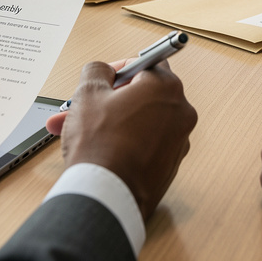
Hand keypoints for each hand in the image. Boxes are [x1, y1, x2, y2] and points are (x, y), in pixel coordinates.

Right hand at [45, 59, 196, 218]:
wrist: (107, 197)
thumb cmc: (100, 146)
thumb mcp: (87, 93)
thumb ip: (97, 70)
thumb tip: (103, 70)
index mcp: (166, 88)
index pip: (145, 64)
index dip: (118, 70)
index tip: (104, 79)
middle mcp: (181, 112)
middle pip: (143, 95)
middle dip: (110, 100)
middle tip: (85, 106)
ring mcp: (179, 141)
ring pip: (141, 121)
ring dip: (113, 122)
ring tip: (80, 132)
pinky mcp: (171, 165)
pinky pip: (147, 143)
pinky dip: (126, 142)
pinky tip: (100, 150)